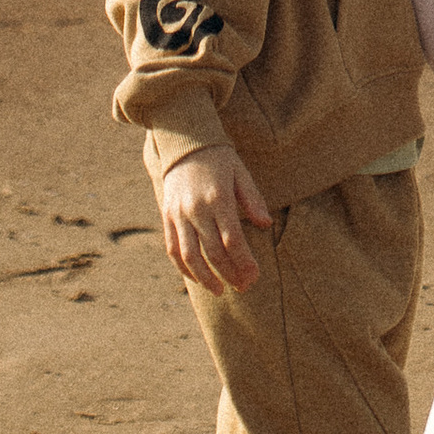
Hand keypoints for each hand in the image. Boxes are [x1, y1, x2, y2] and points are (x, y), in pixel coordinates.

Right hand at [159, 141, 275, 293]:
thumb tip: (266, 224)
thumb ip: (253, 199)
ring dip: (205, 278)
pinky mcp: (167, 216)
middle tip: (243, 286)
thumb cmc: (219, 158)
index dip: (244, 261)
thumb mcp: (240, 172)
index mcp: (218, 198)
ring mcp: (179, 214)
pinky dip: (184, 268)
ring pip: (190, 256)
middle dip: (230, 273)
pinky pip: (173, 249)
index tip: (254, 276)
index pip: (233, 239)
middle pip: (213, 251)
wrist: (184, 142)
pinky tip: (196, 278)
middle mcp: (196, 208)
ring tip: (220, 290)